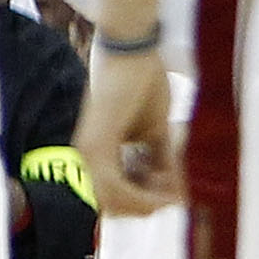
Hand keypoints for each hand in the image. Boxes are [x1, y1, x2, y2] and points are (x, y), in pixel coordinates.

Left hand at [79, 42, 178, 215]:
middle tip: (172, 199)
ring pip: (113, 201)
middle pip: (113, 204)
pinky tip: (163, 193)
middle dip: (147, 206)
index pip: (115, 194)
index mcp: (97, 153)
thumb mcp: (156, 131)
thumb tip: (171, 185)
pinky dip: (141, 195)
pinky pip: (115, 187)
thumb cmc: (142, 84)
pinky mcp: (95, 145)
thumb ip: (159, 158)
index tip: (171, 199)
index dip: (145, 202)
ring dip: (146, 203)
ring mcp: (87, 152)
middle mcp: (85, 156)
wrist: (130, 52)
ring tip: (171, 195)